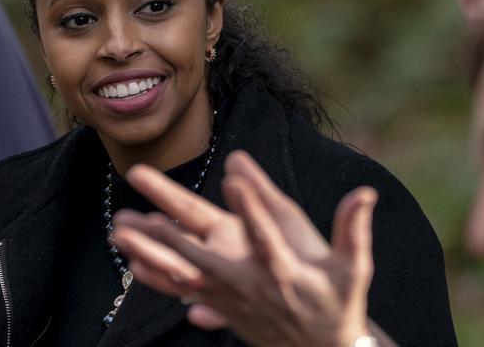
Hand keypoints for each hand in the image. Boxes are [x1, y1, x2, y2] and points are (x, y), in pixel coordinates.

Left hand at [112, 150, 377, 346]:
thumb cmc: (338, 304)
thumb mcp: (355, 269)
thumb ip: (354, 229)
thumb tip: (365, 192)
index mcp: (285, 269)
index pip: (267, 233)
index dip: (253, 205)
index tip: (235, 177)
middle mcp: (249, 283)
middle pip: (202, 247)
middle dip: (168, 214)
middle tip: (140, 180)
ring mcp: (230, 297)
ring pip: (180, 270)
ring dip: (148, 247)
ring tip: (118, 226)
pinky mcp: (222, 307)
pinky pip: (182, 291)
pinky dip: (156, 277)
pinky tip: (132, 263)